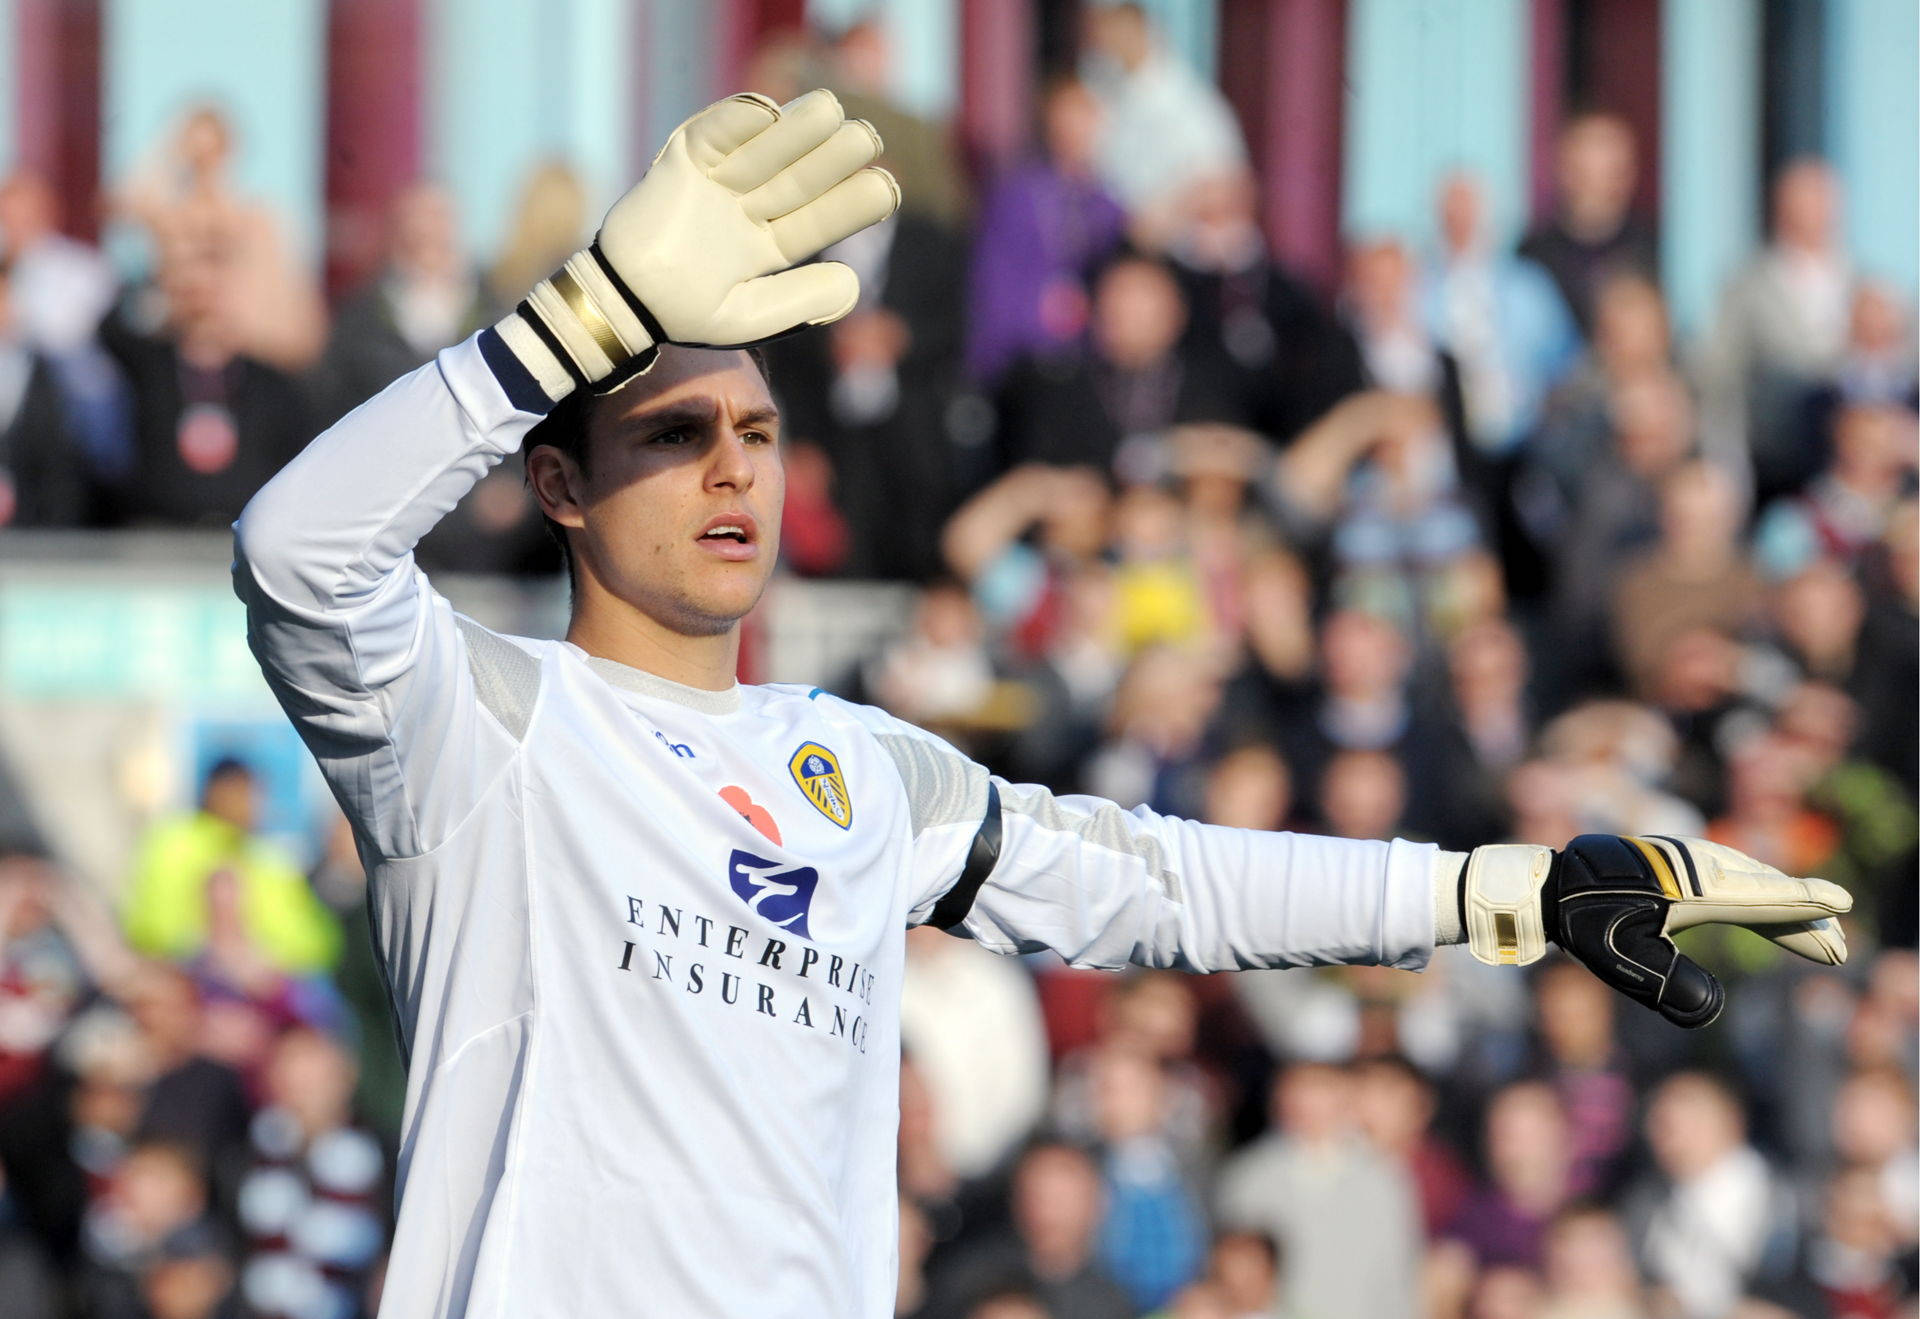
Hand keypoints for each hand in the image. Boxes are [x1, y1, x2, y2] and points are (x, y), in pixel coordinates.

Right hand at [496, 88, 898, 400]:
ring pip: (765, 150)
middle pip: (799, 177)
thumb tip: (855, 282)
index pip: (820, 219)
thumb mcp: (747, 317)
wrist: (622, 300)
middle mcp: (753, 205)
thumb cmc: (684, 312)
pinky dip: (736, 120)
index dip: (851, 204)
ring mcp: (721, 180)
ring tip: (829, 111)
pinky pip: (714, 134)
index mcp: (772, 243)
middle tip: (868, 138)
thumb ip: (799, 302)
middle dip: (832, 158)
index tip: (886, 189)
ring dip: (796, 130)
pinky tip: (767, 111)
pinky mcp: (686, 158)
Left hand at [1460, 835, 1850, 1027]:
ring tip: (1816, 934)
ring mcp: (1688, 859)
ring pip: (1752, 881)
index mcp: (1691, 890)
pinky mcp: (1679, 861)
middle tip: (1838, 949)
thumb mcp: (1624, 962)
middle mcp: (1696, 867)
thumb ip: (1671, 985)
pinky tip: (1771, 908)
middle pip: (1766, 892)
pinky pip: (1732, 877)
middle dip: (1805, 919)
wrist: (1550, 885)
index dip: (1803, 903)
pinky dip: (1759, 893)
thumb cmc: (1585, 924)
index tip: (1840, 902)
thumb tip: (1714, 1012)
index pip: (1760, 898)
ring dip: (1784, 906)